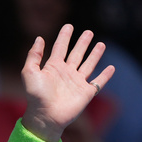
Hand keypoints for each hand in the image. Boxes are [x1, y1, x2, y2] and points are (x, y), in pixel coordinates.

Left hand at [20, 24, 113, 140]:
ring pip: (88, 64)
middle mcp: (66, 73)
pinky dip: (105, 75)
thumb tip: (39, 38)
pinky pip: (98, 82)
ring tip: (100, 44)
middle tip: (88, 32)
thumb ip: (33, 55)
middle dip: (82, 43)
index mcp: (52, 68)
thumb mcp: (29, 72)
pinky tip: (111, 68)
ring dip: (95, 55)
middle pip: (76, 54)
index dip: (64, 37)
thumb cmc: (36, 96)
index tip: (69, 26)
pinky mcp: (86, 92)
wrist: (46, 116)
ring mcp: (77, 82)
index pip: (60, 48)